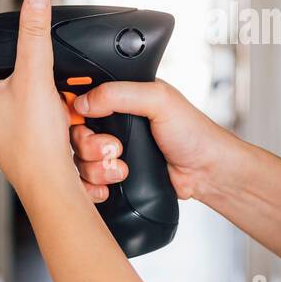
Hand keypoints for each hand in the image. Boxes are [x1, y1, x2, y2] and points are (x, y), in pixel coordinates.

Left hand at [0, 0, 76, 201]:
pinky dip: (51, 118)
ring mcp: (0, 132)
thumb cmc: (35, 142)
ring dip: (47, 99)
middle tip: (48, 87)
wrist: (52, 184)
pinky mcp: (19, 143)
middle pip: (13, 77)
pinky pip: (36, 120)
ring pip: (27, 99)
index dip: (15, 53)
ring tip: (55, 109)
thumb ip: (35, 34)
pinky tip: (61, 124)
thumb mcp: (36, 76)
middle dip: (38, 79)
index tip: (32, 58)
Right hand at [70, 76, 235, 203]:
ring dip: (95, 169)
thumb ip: (120, 94)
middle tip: (114, 149)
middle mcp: (114, 124)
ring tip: (121, 170)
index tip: (82, 121)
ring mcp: (113, 152)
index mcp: (122, 98)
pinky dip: (92, 188)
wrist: (206, 173)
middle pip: (75, 134)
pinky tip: (109, 187)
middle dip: (89, 146)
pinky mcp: (114, 176)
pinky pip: (87, 183)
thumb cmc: (193, 133)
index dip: (75, 112)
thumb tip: (83, 101)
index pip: (82, 100)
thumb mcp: (159, 100)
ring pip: (79, 161)